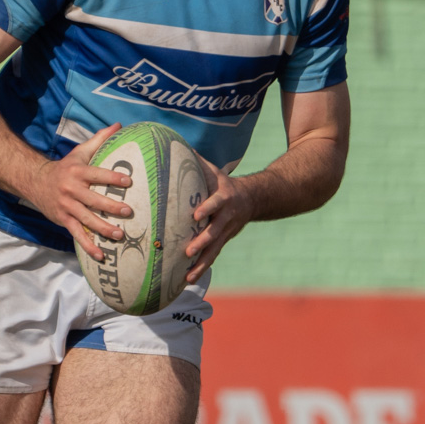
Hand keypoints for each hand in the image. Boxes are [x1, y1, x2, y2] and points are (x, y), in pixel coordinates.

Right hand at [22, 123, 132, 260]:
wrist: (35, 181)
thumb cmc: (65, 167)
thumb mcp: (80, 152)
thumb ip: (100, 139)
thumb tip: (119, 125)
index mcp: (78, 172)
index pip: (97, 174)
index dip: (111, 177)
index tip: (128, 182)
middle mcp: (71, 190)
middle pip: (93, 199)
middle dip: (110, 206)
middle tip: (128, 212)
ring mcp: (67, 207)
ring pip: (86, 219)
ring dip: (103, 228)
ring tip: (119, 235)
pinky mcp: (63, 220)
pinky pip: (77, 235)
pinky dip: (88, 246)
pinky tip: (101, 256)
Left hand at [184, 155, 252, 281]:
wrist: (254, 199)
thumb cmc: (225, 182)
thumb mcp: (214, 170)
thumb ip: (195, 160)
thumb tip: (170, 143)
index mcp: (224, 198)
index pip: (216, 203)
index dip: (208, 209)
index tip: (196, 216)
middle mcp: (227, 217)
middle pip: (215, 232)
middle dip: (202, 243)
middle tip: (188, 252)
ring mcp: (226, 232)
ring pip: (214, 250)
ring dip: (201, 264)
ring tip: (188, 277)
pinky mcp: (224, 241)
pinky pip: (213, 256)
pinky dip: (202, 268)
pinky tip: (188, 280)